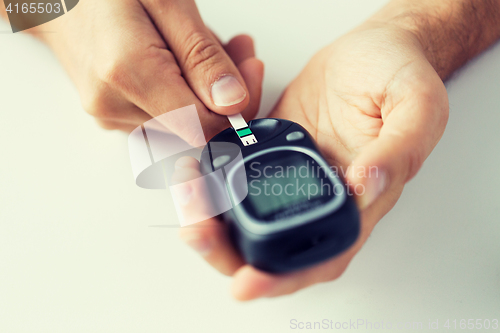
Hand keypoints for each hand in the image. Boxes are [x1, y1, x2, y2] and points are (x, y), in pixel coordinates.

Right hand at [39, 0, 262, 142]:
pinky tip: (181, 61)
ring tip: (204, 44)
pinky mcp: (113, 116)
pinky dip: (184, 92)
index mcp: (127, 72)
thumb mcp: (166, 1)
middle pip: (196, 126)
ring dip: (205, 88)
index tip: (250, 70)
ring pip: (184, 121)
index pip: (202, 126)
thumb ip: (201, 55)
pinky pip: (165, 116)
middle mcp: (114, 105)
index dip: (238, 106)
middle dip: (226, 91)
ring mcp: (110, 115)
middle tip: (238, 48)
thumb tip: (232, 103)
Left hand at [173, 22, 447, 299]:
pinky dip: (210, 161)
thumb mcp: (416, 106)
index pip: (319, 258)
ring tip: (186, 184)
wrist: (373, 48)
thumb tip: (365, 187)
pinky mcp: (270, 146)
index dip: (281, 278)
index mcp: (359, 202)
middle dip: (226, 247)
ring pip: (243, 209)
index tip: (244, 283)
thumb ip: (398, 150)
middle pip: (269, 244)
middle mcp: (320, 196)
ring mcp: (291, 172)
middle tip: (195, 230)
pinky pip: (235, 163)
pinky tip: (196, 148)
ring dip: (208, 208)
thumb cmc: (399, 76)